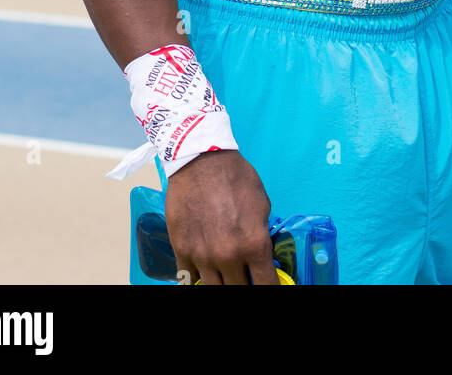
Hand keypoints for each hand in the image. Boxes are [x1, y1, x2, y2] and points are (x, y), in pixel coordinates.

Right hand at [165, 149, 278, 284]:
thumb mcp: (262, 205)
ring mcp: (202, 256)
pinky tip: (205, 272)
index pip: (266, 285)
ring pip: (213, 290)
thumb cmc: (236, 177)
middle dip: (245, 284)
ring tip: (226, 275)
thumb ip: (261, 235)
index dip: (270, 288)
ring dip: (222, 284)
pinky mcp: (181, 250)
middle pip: (239, 290)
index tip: (267, 285)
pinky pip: (188, 279)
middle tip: (246, 276)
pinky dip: (198, 278)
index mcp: (254, 245)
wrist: (200, 160)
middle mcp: (229, 256)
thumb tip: (262, 255)